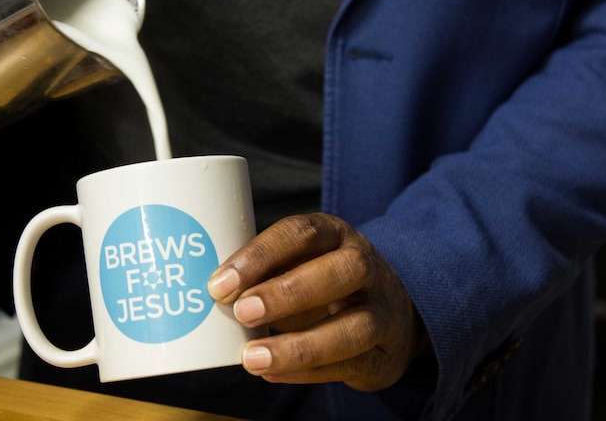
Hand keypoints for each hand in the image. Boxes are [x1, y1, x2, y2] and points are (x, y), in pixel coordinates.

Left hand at [208, 212, 429, 391]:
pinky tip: (272, 372)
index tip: (220, 283)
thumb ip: (266, 272)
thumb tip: (214, 293)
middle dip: (287, 293)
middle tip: (241, 313)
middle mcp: (365, 266)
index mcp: (335, 235)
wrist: (391, 312)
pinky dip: (307, 371)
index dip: (261, 255)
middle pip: (342, 271)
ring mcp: (381, 310)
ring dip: (299, 345)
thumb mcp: (301, 261)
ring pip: (354, 326)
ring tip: (252, 357)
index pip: (302, 233)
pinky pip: (351, 363)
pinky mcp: (384, 352)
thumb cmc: (324, 281)